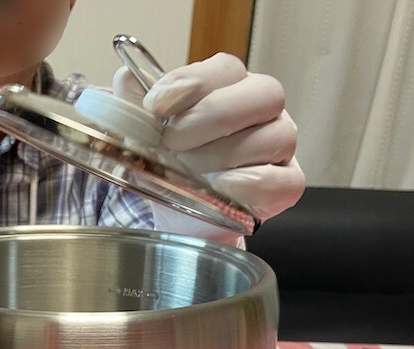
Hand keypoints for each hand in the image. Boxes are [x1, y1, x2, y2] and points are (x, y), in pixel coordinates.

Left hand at [113, 53, 304, 242]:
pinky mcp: (286, 185)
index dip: (189, 83)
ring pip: (275, 137)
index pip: (225, 69)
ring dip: (223, 154)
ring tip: (189, 172)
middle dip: (210, 117)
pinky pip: (284, 181)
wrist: (183, 215)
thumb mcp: (145, 132)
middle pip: (264, 94)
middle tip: (172, 142)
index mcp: (231, 86)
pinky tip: (222, 187)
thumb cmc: (171, 165)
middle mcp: (264, 111)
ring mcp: (280, 148)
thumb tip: (126, 81)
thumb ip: (133, 103)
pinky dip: (252, 184)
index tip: (155, 106)